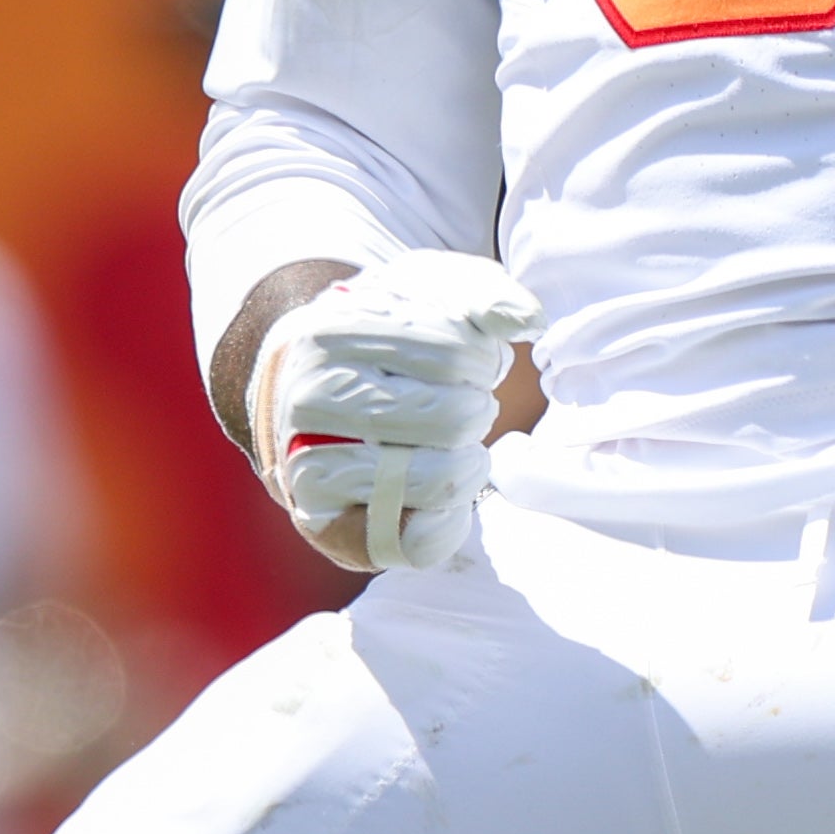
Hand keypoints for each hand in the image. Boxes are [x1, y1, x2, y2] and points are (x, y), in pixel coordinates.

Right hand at [253, 252, 541, 570]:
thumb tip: (529, 319)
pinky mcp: (329, 528)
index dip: (480, 360)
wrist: (306, 387)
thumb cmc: (385, 336)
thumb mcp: (426, 292)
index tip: (464, 361)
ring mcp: (311, 470)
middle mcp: (312, 402)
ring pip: (440, 481)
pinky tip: (442, 491)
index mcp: (335, 333)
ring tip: (449, 446)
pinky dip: (450, 520)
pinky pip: (418, 542)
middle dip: (476, 411)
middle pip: (454, 419)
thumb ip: (483, 293)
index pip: (454, 354)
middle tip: (457, 404)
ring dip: (468, 463)